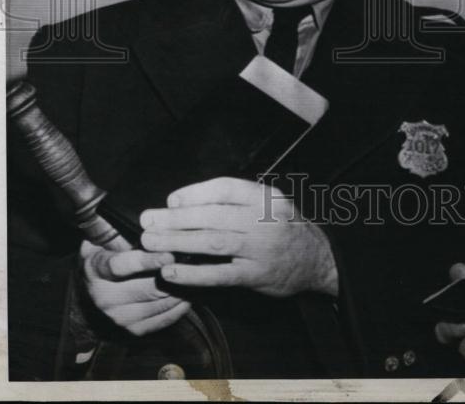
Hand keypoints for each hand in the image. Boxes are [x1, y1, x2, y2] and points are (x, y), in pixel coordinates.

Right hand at [79, 237, 190, 336]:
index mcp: (95, 269)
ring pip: (160, 303)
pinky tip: (192, 289)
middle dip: (175, 274)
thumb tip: (155, 220)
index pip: (121, 266)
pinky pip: (165, 318)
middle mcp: (104, 297)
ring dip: (183, 288)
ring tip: (200, 272)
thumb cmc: (108, 253)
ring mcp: (118, 317)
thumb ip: (124, 228)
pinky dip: (182, 304)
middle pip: (148, 288)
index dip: (147, 260)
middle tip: (198, 259)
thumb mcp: (106, 236)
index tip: (170, 254)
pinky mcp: (133, 329)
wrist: (93, 289)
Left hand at [140, 176, 337, 297]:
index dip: (195, 193)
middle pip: (214, 216)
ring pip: (213, 242)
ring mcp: (260, 249)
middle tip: (148, 221)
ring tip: (151, 242)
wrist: (317, 259)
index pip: (226, 189)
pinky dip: (193, 274)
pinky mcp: (256, 276)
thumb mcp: (271, 203)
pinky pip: (220, 275)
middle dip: (176, 218)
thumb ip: (239, 200)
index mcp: (266, 197)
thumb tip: (190, 200)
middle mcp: (264, 220)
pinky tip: (171, 272)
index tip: (171, 200)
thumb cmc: (284, 227)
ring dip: (178, 242)